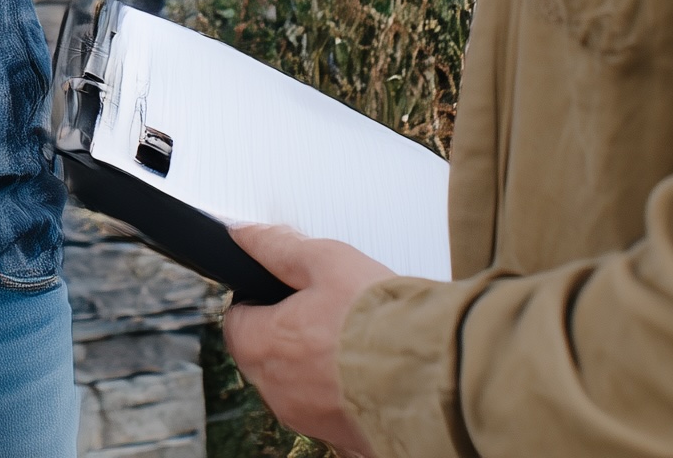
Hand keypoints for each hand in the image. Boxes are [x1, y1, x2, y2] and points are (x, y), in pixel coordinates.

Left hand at [219, 223, 392, 456]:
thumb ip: (278, 248)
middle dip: (288, 332)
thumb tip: (245, 236)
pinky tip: (370, 373)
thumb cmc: (381, 319)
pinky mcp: (342, 437)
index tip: (285, 292)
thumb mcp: (326, 260)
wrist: (436, 373)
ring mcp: (309, 418)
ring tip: (355, 341)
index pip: (237, 321)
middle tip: (327, 312)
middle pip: (265, 355)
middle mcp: (277, 390)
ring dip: (316, 365)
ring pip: (298, 385)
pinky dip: (343, 392)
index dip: (259, 300)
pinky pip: (331, 410)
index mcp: (263, 345)